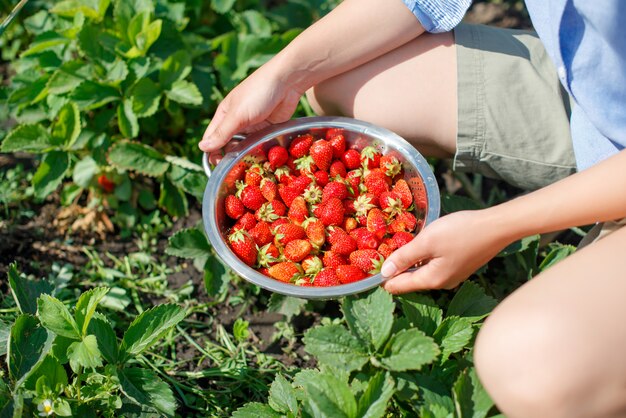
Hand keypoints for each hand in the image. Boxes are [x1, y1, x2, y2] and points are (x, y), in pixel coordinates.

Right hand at [198, 60, 303, 162]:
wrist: (287, 82)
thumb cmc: (258, 93)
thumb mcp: (237, 114)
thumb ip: (222, 133)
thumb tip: (202, 148)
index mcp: (224, 115)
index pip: (212, 138)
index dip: (211, 152)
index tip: (217, 167)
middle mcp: (236, 122)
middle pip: (228, 145)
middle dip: (229, 157)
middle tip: (234, 171)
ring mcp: (252, 126)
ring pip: (244, 146)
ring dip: (245, 155)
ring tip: (247, 168)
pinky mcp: (267, 129)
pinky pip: (259, 144)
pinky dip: (258, 151)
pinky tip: (260, 161)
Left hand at [381, 210, 509, 293]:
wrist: (496, 227)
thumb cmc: (460, 232)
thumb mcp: (427, 241)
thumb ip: (404, 256)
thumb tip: (384, 273)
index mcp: (432, 280)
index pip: (399, 286)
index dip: (383, 278)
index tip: (368, 269)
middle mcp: (442, 283)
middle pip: (410, 281)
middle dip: (395, 271)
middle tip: (377, 257)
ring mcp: (452, 275)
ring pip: (422, 272)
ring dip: (408, 263)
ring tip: (393, 250)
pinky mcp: (459, 266)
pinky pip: (434, 266)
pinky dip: (422, 259)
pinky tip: (418, 247)